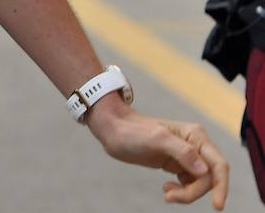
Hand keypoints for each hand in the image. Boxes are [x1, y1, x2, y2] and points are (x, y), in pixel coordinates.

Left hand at [86, 100, 228, 208]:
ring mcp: (188, 156)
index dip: (222, 187)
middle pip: (209, 178)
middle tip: (170, 198)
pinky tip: (167, 189)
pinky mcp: (178, 165)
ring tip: (167, 193)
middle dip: (194, 192)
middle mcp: (196, 146)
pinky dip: (182, 192)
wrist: (113, 131)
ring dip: (187, 194)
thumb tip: (204, 170)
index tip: (217, 206)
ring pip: (200, 184)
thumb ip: (181, 151)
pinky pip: (190, 184)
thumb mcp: (155, 139)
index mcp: (196, 136)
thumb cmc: (132, 131)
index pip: (219, 165)